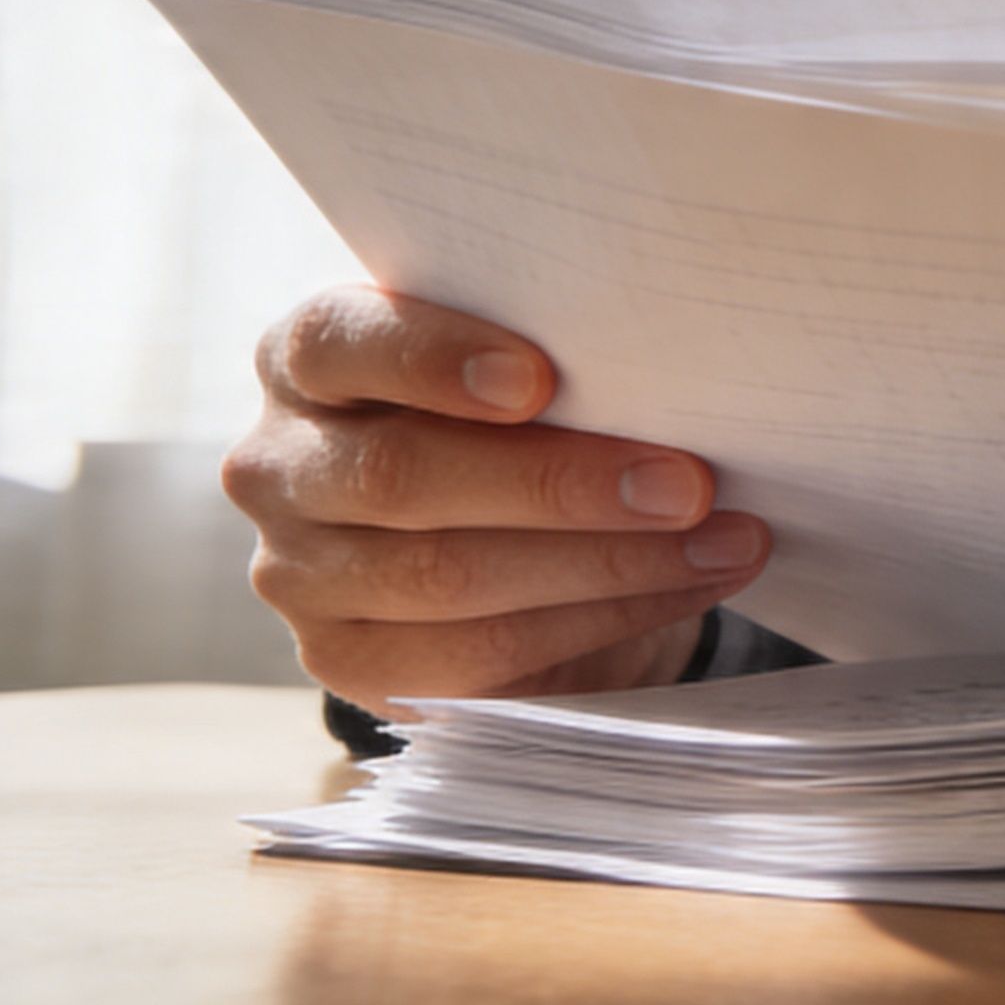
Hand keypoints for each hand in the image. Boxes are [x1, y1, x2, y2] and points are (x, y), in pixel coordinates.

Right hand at [223, 284, 767, 712]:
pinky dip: (600, 618)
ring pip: (446, 577)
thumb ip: (546, 358)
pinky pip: (477, 654)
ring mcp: (298, 572)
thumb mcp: (514, 366)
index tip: (540, 380)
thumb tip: (675, 368)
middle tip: (688, 484)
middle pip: (402, 476)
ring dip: (606, 563)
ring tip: (725, 540)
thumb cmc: (511, 415)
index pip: (339, 343)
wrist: (493, 532)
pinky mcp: (346, 661)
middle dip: (560, 483)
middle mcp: (279, 464)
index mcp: (304, 358)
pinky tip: (688, 587)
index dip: (433, 358)